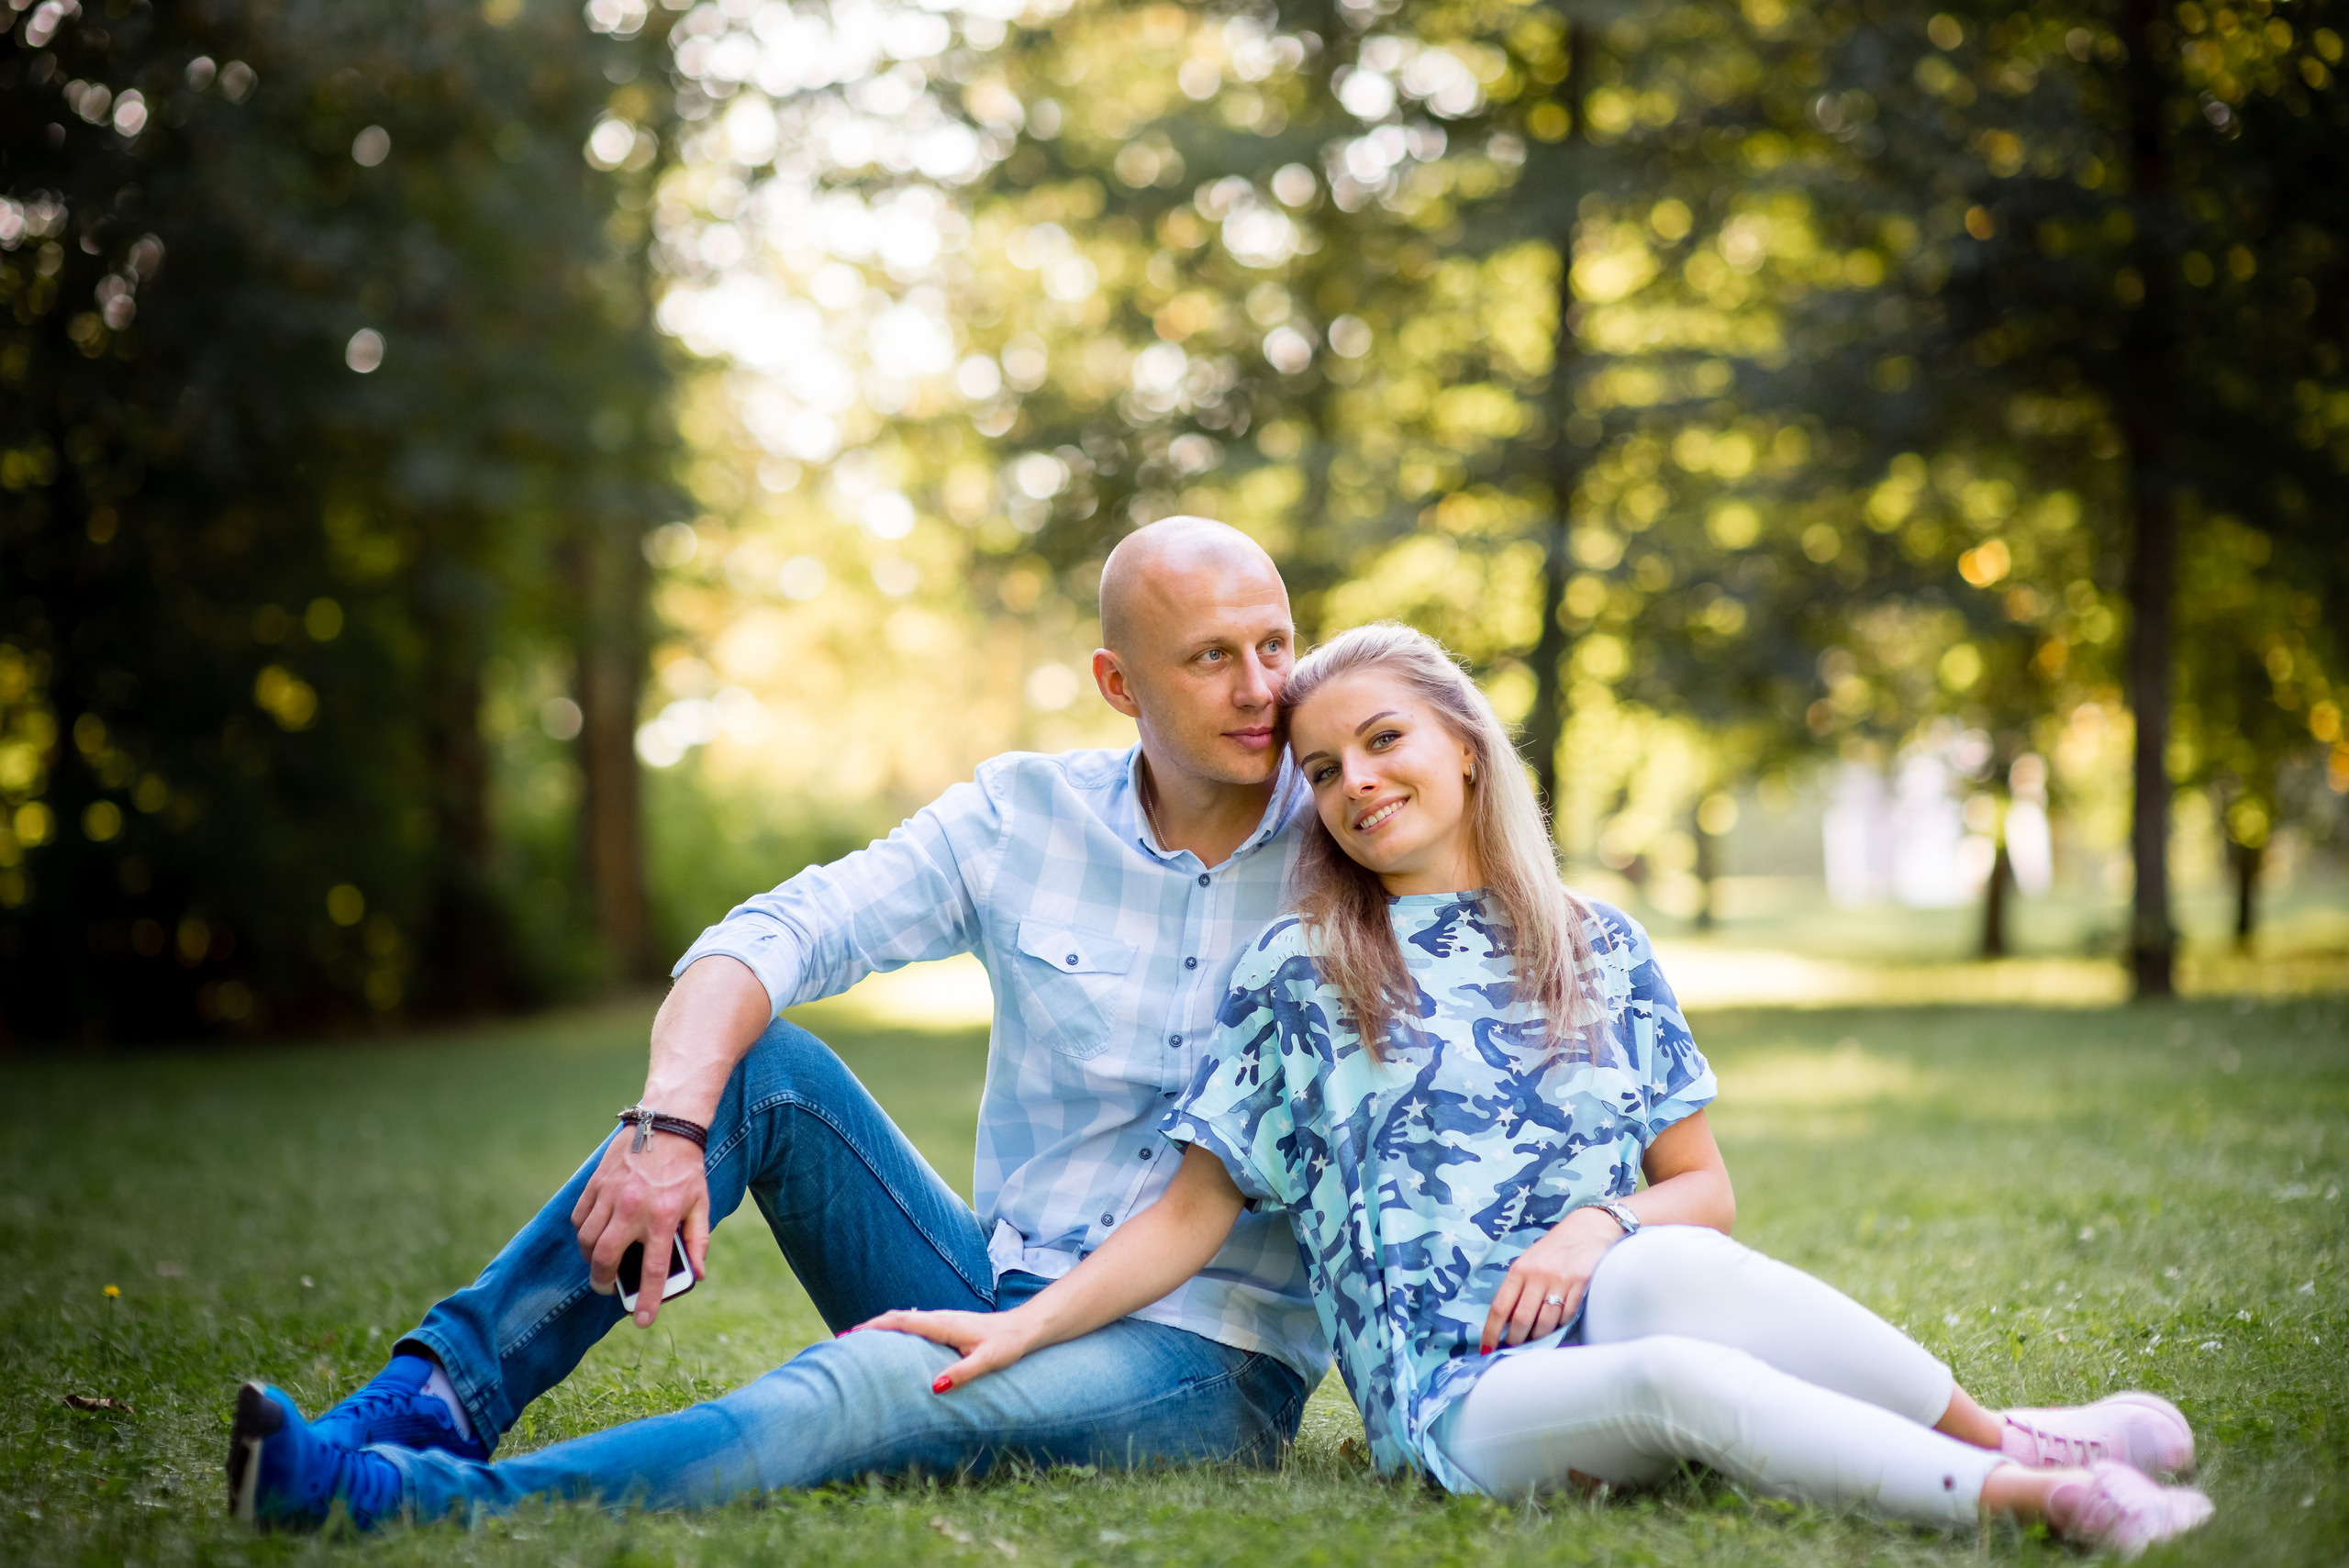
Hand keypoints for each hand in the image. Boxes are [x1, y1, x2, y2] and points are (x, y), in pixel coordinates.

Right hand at [571, 1129, 710, 1327]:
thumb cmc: (686, 1167)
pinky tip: (593, 1235)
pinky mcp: (596, 1183)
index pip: (652, 1269)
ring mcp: (611, 1195)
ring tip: (601, 1262)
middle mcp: (633, 1208)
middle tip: (607, 1286)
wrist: (667, 1124)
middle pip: (605, 1259)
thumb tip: (697, 1274)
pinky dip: (582, 1232)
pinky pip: (580, 1218)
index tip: (642, 1321)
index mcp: (663, 1217)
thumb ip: (698, 1240)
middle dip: (602, 1281)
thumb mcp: (701, 1203)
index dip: (647, 1300)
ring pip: (587, 1240)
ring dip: (591, 1258)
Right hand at [858, 1307, 1040, 1392]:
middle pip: (896, 1318)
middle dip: (869, 1327)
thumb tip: (935, 1387)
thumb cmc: (1006, 1345)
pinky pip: (912, 1324)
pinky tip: (888, 1342)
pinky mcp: (945, 1325)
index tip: (849, 1335)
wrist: (1023, 1329)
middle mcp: (938, 1318)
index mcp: (943, 1324)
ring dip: (879, 1327)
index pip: (901, 1322)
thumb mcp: (988, 1361)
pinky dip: (894, 1329)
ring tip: (856, 1343)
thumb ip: (963, 1373)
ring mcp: (941, 1320)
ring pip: (903, 1319)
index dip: (874, 1327)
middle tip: (841, 1341)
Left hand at [1480, 1205, 1625, 1352]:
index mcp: (1519, 1270)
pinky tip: (1557, 1324)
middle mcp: (1537, 1275)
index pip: (1500, 1307)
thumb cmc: (1554, 1248)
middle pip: (1521, 1320)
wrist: (1588, 1227)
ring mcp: (1559, 1280)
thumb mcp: (1529, 1261)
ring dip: (1539, 1337)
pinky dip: (1560, 1325)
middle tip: (1515, 1349)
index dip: (1491, 1332)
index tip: (1487, 1349)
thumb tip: (1505, 1320)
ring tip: (1536, 1339)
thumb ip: (1518, 1286)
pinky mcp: (1580, 1284)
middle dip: (1516, 1341)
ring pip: (1545, 1323)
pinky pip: (1567, 1315)